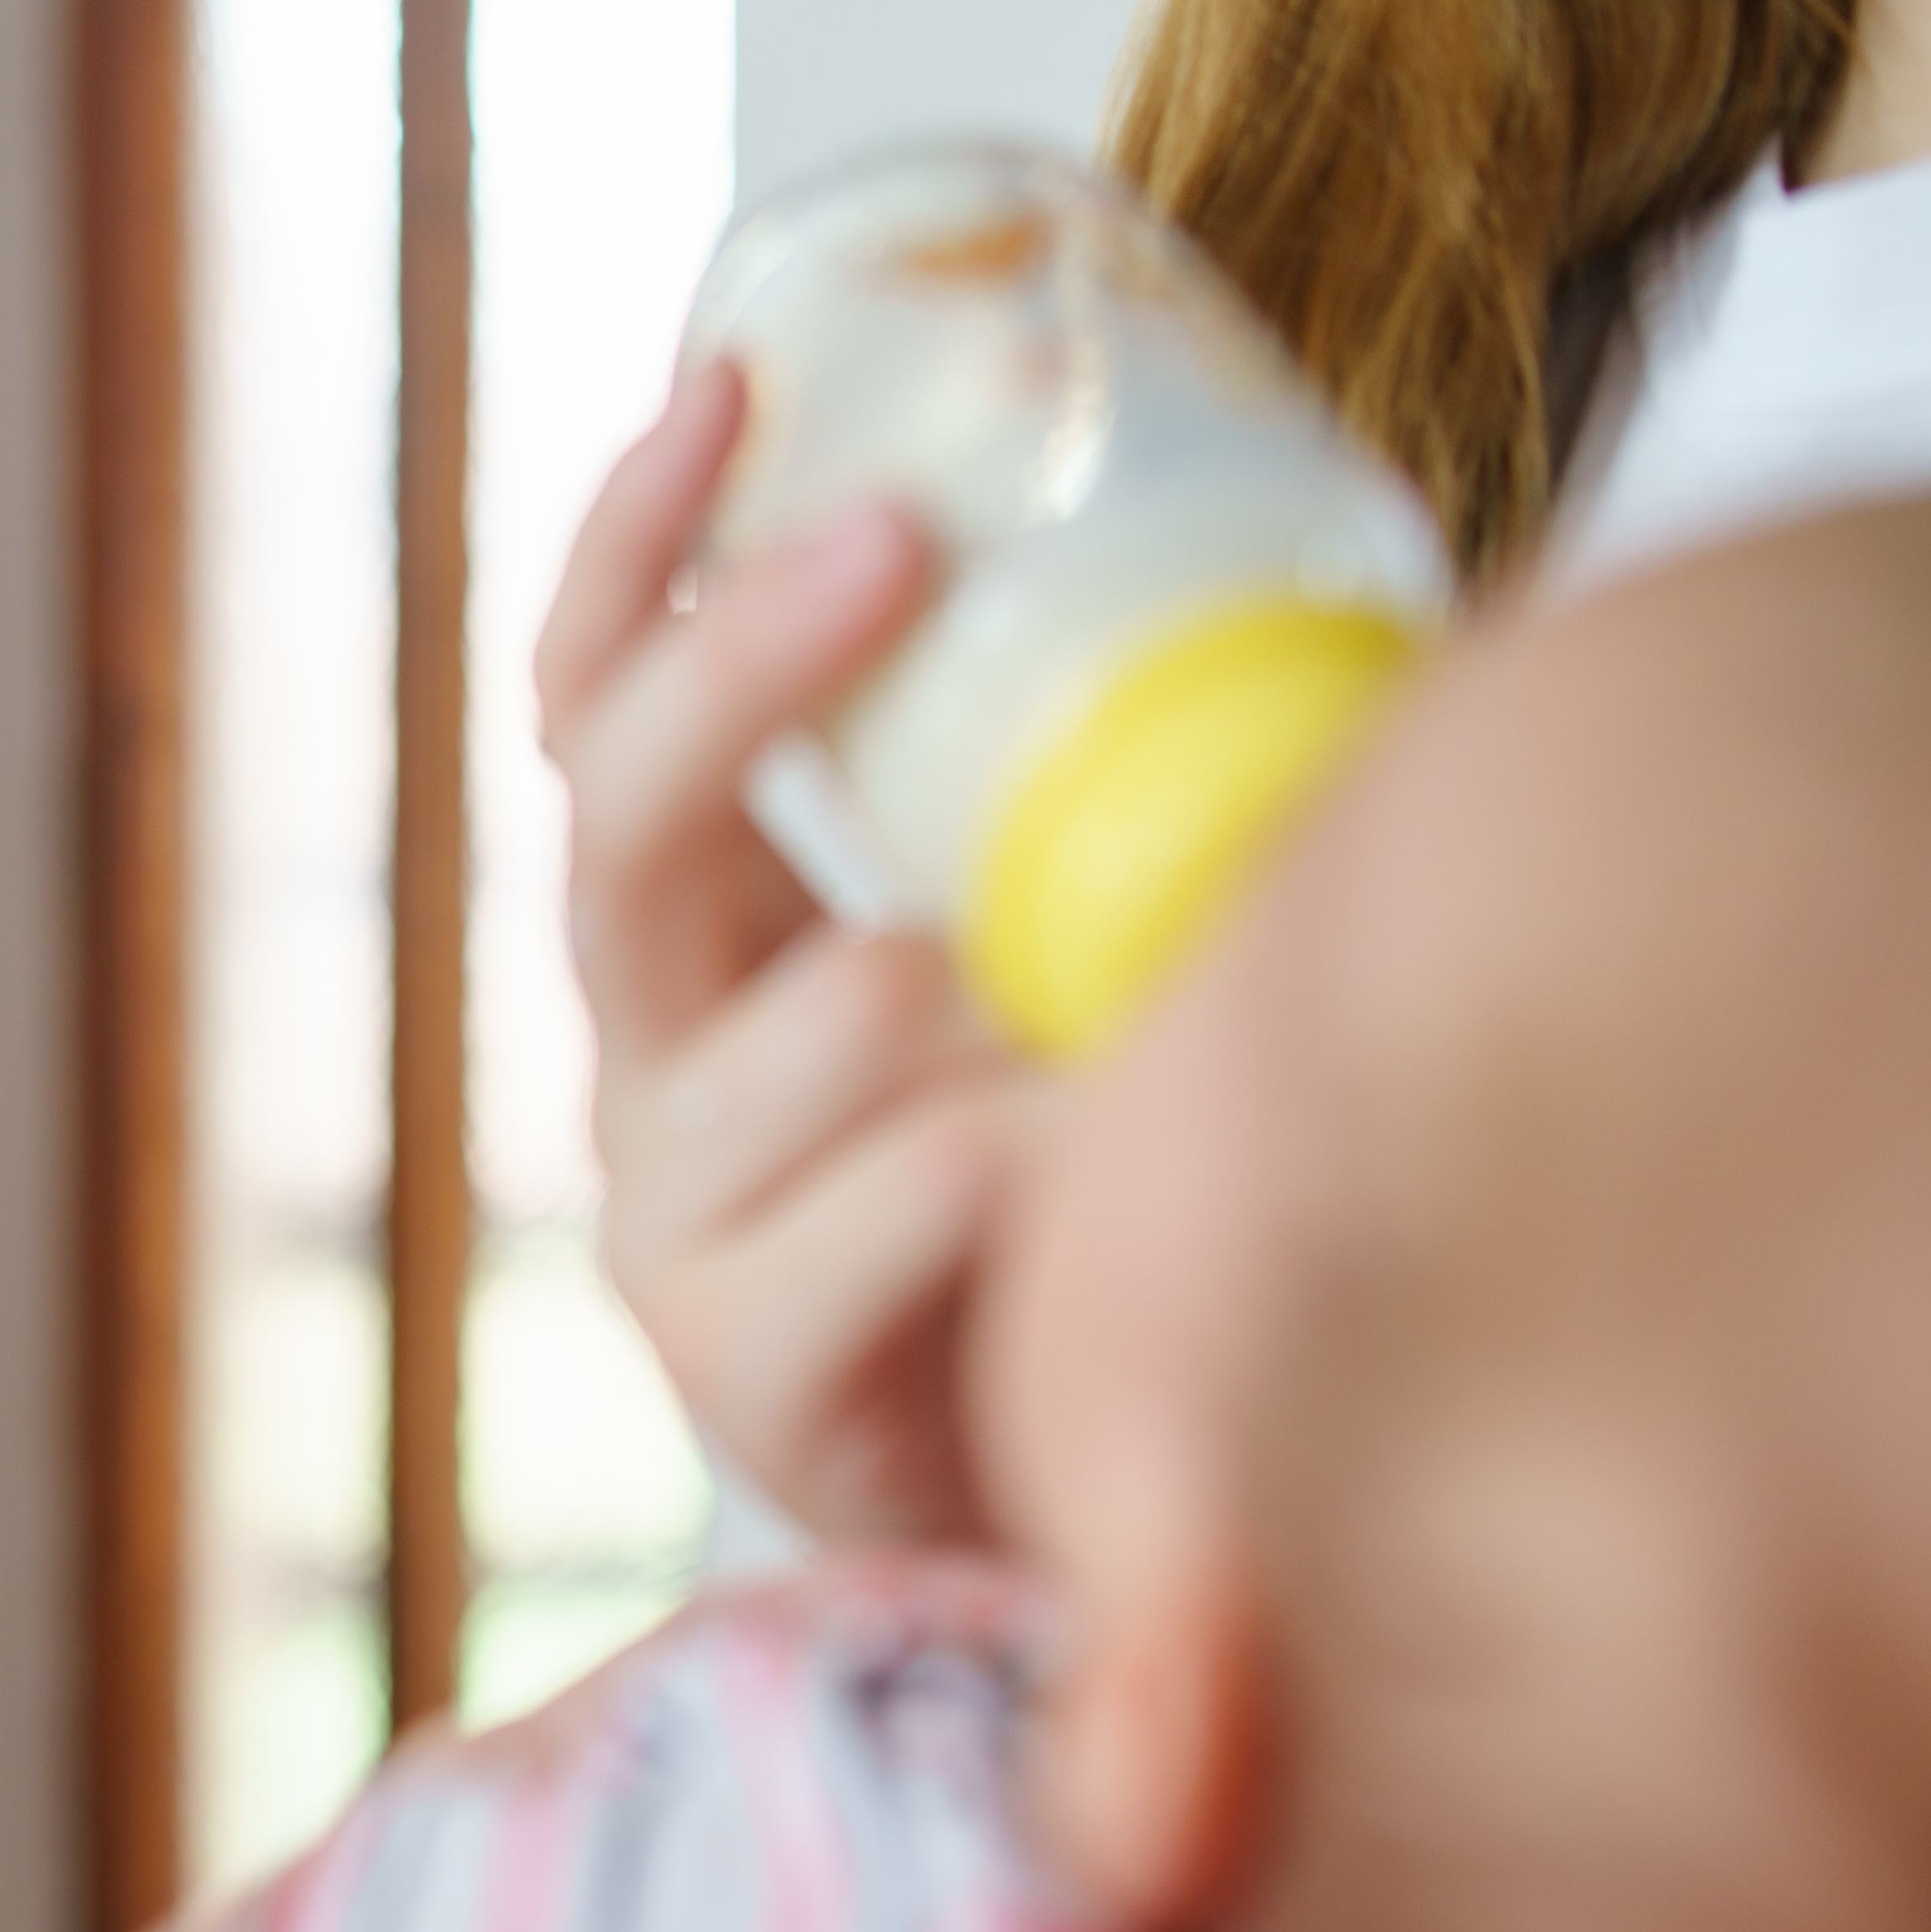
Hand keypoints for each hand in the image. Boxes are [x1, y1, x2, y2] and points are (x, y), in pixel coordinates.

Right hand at [539, 359, 1044, 1549]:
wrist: (1088, 1547)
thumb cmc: (1106, 1226)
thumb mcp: (1085, 978)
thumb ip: (1109, 827)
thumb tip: (1340, 599)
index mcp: (697, 951)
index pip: (590, 710)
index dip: (631, 551)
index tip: (726, 384)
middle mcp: (646, 1067)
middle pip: (618, 818)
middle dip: (751, 664)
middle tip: (898, 543)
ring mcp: (669, 1222)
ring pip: (827, 1000)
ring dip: (1002, 990)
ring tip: (1130, 1046)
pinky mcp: (738, 1369)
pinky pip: (913, 1188)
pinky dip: (1043, 1162)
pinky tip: (1117, 1182)